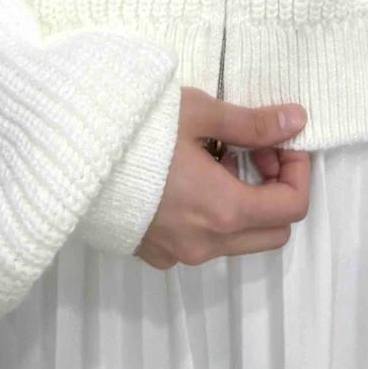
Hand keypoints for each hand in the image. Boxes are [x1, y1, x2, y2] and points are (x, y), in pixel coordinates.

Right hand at [133, 85, 310, 268]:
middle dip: (275, 189)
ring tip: (215, 157)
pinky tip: (186, 177)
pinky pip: (202, 243)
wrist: (69, 154)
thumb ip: (252, 123)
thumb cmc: (137, 128)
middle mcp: (206, 245)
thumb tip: (298, 120)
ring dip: (244, 201)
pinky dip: (212, 215)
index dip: (298, 170)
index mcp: (224, 210)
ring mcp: (177, 254)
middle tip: (251, 149)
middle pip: (273, 232)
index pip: (293, 207)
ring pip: (237, 240)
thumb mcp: (199, 113)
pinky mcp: (154, 253)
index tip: (278, 139)